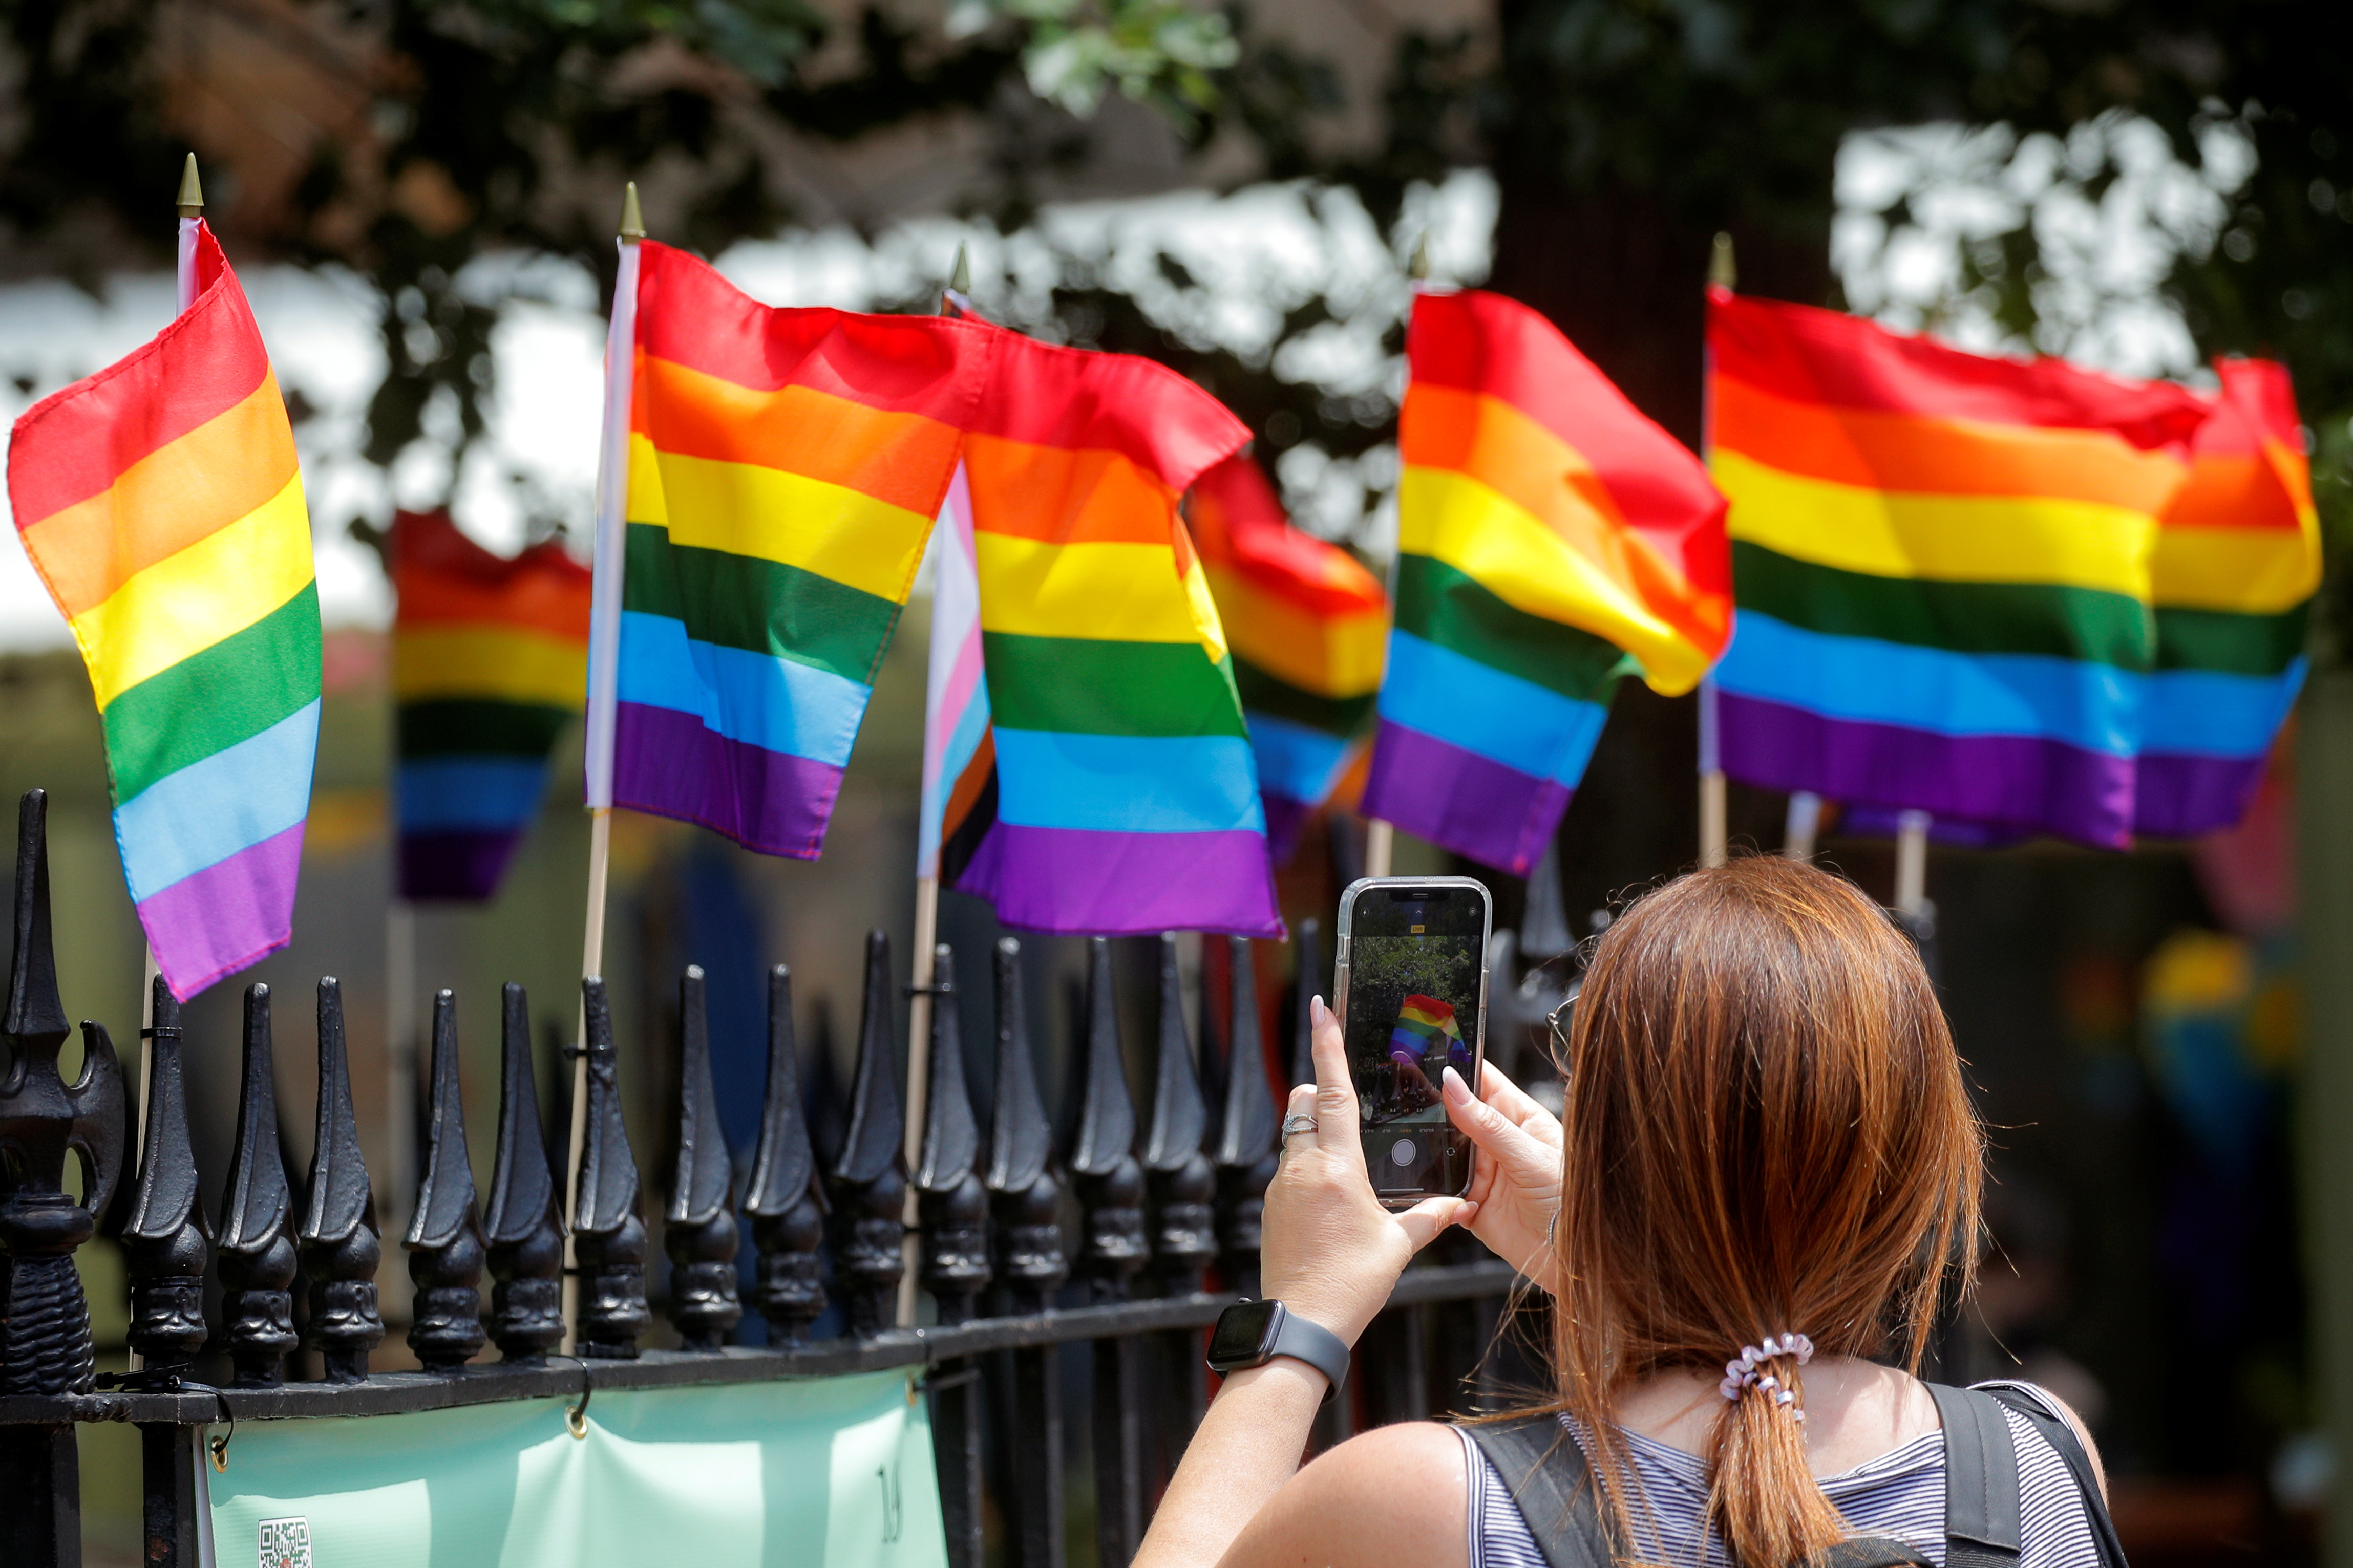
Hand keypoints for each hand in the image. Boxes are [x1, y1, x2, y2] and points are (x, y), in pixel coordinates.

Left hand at [1258, 997, 1473, 1343]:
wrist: (1300, 1326)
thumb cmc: (1350, 1285)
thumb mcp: (1397, 1247)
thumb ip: (1427, 1219)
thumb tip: (1457, 1206)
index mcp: (1336, 1167)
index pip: (1334, 1090)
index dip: (1328, 1044)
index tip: (1319, 1007)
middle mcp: (1301, 1168)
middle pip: (1305, 1104)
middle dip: (1322, 1091)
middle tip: (1349, 1103)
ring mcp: (1279, 1187)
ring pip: (1295, 1137)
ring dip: (1316, 1134)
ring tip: (1349, 1164)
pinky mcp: (1270, 1208)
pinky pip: (1289, 1170)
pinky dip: (1309, 1169)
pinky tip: (1332, 1200)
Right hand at [1440, 1060, 1563, 1288]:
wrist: (1573, 1260)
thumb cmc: (1571, 1202)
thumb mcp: (1530, 1157)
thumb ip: (1488, 1123)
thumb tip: (1453, 1085)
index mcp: (1519, 1116)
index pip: (1482, 1079)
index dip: (1456, 1066)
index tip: (1427, 1057)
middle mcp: (1498, 1141)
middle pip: (1454, 1113)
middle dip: (1433, 1110)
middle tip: (1411, 1105)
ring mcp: (1483, 1171)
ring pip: (1443, 1150)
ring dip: (1432, 1152)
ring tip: (1427, 1152)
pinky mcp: (1471, 1202)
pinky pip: (1442, 1189)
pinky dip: (1435, 1190)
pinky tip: (1442, 1190)